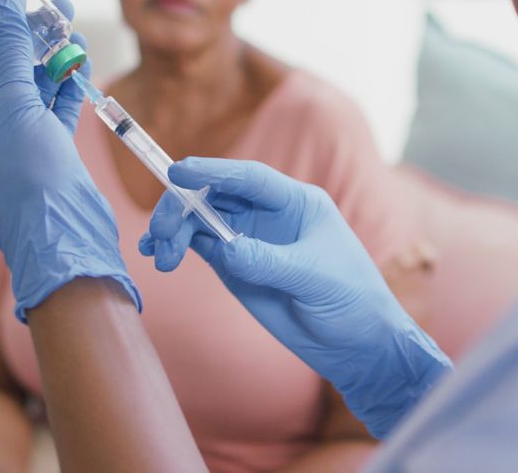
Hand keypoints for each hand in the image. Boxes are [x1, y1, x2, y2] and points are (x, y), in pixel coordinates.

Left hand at [0, 0, 139, 321]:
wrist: (61, 231)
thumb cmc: (27, 170)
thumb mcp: (13, 101)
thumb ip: (11, 50)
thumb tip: (4, 4)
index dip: (4, 27)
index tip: (28, 0)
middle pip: (11, 70)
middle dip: (36, 39)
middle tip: (61, 9)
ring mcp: (22, 144)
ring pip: (37, 90)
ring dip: (55, 61)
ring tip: (76, 34)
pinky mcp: (52, 155)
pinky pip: (56, 112)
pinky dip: (68, 89)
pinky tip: (80, 67)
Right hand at [138, 158, 451, 437]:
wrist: (357, 344)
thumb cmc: (352, 300)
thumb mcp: (314, 278)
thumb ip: (268, 262)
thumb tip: (223, 249)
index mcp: (297, 203)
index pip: (250, 178)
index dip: (213, 172)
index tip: (178, 172)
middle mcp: (270, 215)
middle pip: (216, 196)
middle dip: (183, 206)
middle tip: (161, 231)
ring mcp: (250, 239)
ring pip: (201, 220)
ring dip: (174, 229)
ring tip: (160, 255)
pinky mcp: (236, 266)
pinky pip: (199, 246)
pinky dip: (177, 247)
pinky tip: (161, 256)